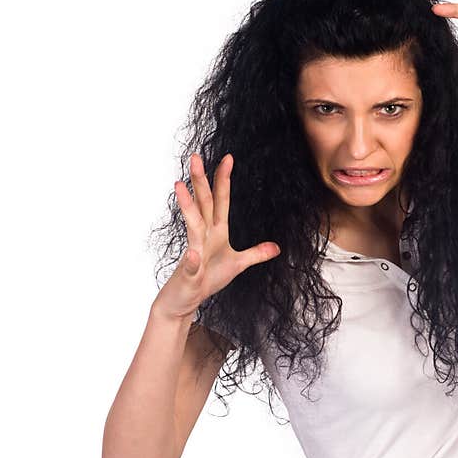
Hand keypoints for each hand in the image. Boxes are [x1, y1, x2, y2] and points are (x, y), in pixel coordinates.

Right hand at [154, 153, 280, 321]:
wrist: (184, 300)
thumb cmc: (207, 279)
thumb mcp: (238, 265)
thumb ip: (255, 254)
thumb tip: (277, 247)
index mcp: (216, 231)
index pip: (221, 201)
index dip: (224, 180)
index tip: (228, 158)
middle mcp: (203, 236)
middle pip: (203, 204)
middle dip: (200, 180)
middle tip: (195, 156)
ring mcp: (194, 253)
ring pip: (192, 225)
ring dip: (187, 205)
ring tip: (180, 184)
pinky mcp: (189, 274)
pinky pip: (191, 266)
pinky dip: (192, 261)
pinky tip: (193, 255)